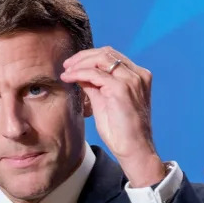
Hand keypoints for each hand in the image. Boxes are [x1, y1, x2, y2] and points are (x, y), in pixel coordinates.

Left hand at [60, 46, 165, 186]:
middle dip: (83, 56)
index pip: (112, 56)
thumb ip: (96, 87)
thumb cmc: (121, 132)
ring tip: (66, 71)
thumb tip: (81, 74)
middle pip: (107, 52)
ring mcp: (131, 80)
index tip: (73, 65)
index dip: (90, 57)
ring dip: (79, 63)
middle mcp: (137, 75)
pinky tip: (68, 78)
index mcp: (138, 76)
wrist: (134, 150)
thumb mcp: (106, 103)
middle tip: (66, 65)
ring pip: (100, 58)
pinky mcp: (121, 89)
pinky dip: (79, 73)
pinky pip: (94, 73)